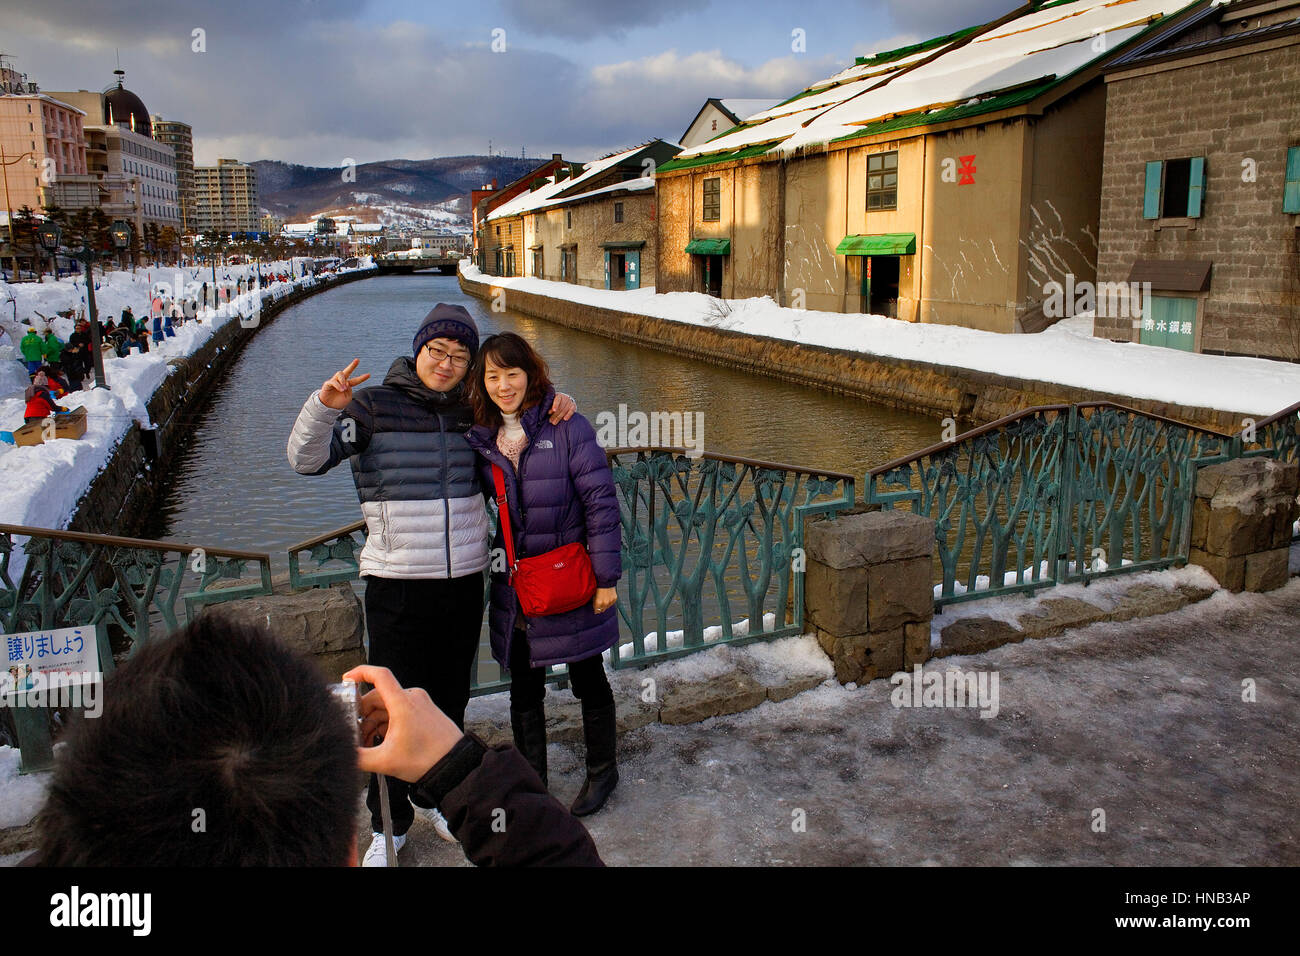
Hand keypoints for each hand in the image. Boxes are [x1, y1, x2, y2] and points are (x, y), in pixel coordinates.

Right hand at [319, 358, 369, 409]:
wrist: (329, 407)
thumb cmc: (339, 402)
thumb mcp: (347, 398)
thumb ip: (349, 391)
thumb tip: (346, 384)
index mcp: (348, 385)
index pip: (355, 380)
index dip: (362, 378)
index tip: (369, 375)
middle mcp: (341, 381)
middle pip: (347, 371)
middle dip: (352, 365)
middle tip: (357, 360)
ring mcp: (334, 381)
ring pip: (340, 374)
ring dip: (343, 380)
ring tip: (344, 388)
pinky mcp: (328, 384)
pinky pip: (333, 381)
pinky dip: (338, 385)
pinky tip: (341, 389)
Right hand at [343, 665, 464, 782]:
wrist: (454, 765)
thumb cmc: (426, 760)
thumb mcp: (385, 761)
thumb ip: (358, 757)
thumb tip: (342, 755)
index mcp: (402, 703)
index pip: (379, 675)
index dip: (360, 672)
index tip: (346, 679)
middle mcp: (412, 697)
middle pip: (378, 696)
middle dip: (362, 714)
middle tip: (354, 734)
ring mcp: (419, 703)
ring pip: (388, 705)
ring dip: (374, 720)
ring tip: (367, 742)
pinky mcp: (424, 711)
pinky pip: (399, 710)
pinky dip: (387, 722)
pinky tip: (381, 740)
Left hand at [548, 391, 576, 423]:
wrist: (565, 401)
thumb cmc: (555, 403)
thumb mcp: (552, 402)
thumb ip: (550, 405)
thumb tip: (548, 412)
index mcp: (558, 395)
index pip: (557, 400)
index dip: (555, 405)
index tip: (551, 411)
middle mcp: (565, 397)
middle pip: (560, 407)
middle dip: (555, 414)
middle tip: (550, 420)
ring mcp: (570, 401)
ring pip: (565, 410)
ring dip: (559, 417)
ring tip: (554, 422)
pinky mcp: (574, 406)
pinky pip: (571, 411)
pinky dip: (568, 415)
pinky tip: (565, 419)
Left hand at [592, 586, 617, 614]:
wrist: (606, 581)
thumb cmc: (598, 586)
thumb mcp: (594, 595)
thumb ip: (595, 602)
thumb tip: (595, 606)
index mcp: (599, 603)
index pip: (597, 611)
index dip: (596, 610)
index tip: (595, 610)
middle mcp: (605, 603)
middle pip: (602, 610)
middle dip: (600, 608)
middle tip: (599, 606)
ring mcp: (610, 601)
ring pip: (607, 607)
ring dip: (605, 605)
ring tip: (603, 601)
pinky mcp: (614, 598)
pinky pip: (611, 603)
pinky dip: (609, 602)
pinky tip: (607, 599)